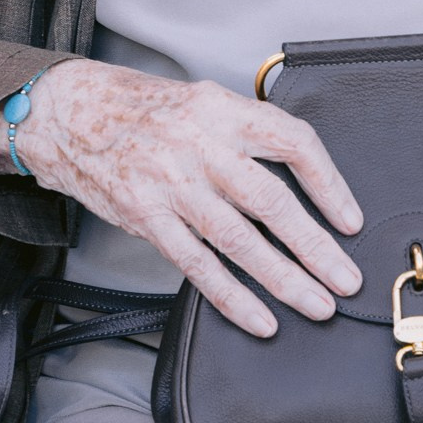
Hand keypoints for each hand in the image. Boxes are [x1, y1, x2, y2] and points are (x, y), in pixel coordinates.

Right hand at [3, 61, 364, 341]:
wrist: (72, 114)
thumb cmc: (146, 111)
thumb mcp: (203, 103)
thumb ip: (246, 135)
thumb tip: (301, 183)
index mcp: (222, 109)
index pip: (291, 141)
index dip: (328, 183)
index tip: (350, 219)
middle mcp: (200, 144)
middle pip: (270, 200)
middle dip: (315, 245)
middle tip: (346, 278)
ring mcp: (171, 183)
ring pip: (239, 240)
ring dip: (283, 278)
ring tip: (317, 304)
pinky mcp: (146, 218)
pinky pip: (198, 266)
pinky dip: (233, 297)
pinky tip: (260, 319)